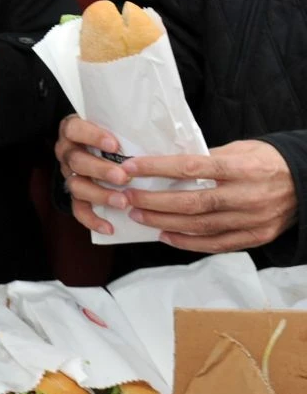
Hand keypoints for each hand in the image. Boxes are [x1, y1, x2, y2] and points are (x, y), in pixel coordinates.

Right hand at [57, 114, 130, 235]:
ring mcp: (70, 174)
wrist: (99, 150)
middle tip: (123, 178)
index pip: (75, 129)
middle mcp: (68, 153)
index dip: (92, 137)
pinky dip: (92, 219)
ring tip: (122, 202)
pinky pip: (78, 209)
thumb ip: (127, 131)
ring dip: (99, 194)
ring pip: (76, 186)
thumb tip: (162, 134)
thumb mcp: (116, 127)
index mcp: (74, 132)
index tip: (114, 145)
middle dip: (101, 170)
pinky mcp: (75, 195)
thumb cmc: (115, 135)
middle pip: (76, 161)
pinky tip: (109, 227)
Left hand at [115, 141, 297, 252]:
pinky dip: (187, 242)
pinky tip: (165, 236)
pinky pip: (216, 244)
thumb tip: (167, 163)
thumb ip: (207, 157)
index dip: (157, 168)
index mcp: (242, 168)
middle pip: (192, 202)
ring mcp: (253, 220)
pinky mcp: (256, 237)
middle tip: (126, 197)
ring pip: (200, 226)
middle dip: (153, 201)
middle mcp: (248, 196)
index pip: (191, 167)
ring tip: (138, 215)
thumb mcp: (241, 149)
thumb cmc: (267, 161)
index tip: (130, 168)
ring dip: (163, 222)